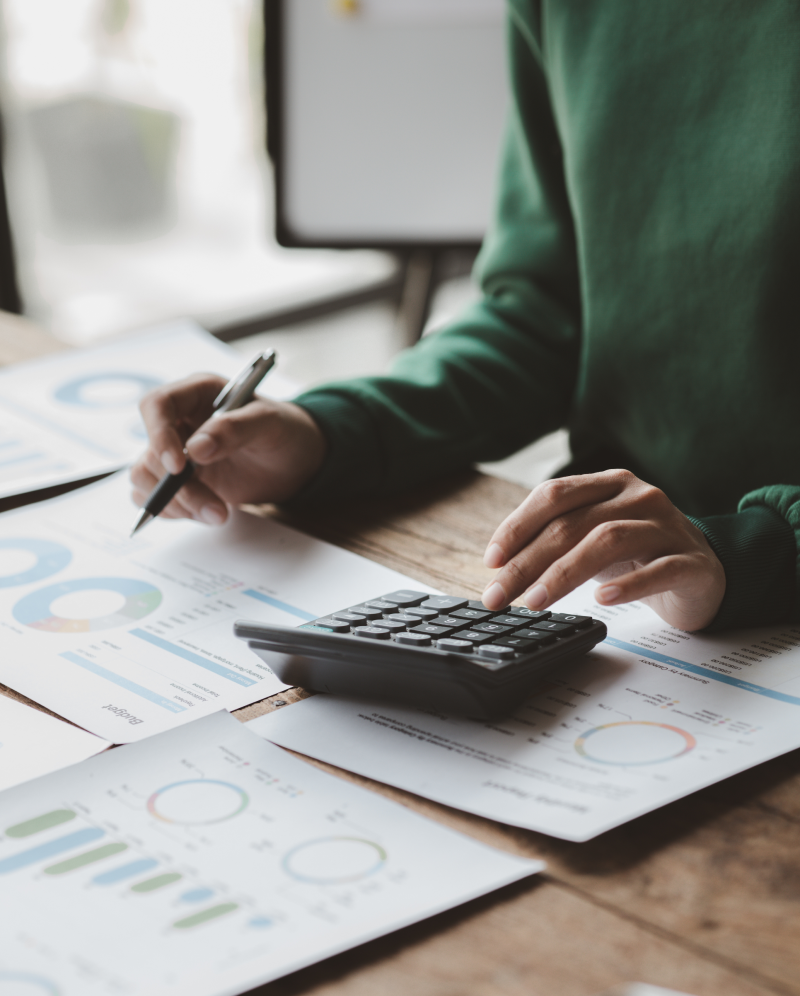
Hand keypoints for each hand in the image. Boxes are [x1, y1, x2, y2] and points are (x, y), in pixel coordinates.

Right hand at [130, 373, 326, 524]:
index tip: (178, 467)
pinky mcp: (180, 480)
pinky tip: (208, 512)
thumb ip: (235, 429)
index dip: (159, 435)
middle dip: (175, 485)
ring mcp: (177, 452)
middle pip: (150, 451)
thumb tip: (196, 448)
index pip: (157, 405)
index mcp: (198, 393)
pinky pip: (158, 498)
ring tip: (218, 513)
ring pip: (147, 478)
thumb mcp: (270, 424)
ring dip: (177, 503)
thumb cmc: (284, 431)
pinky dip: (176, 511)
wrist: (295, 461)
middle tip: (212, 506)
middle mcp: (180, 421)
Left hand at [481, 470, 725, 630]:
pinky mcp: (692, 562)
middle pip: (572, 523)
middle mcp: (639, 497)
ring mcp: (668, 527)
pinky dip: (628, 584)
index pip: (554, 495)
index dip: (517, 527)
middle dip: (527, 562)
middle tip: (499, 594)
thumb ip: (557, 540)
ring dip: (564, 574)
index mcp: (610, 484)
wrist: (706, 574)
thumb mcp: (594, 539)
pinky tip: (602, 599)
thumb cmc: (639, 555)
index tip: (491, 561)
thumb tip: (501, 567)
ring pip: (608, 541)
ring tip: (536, 601)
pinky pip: (658, 570)